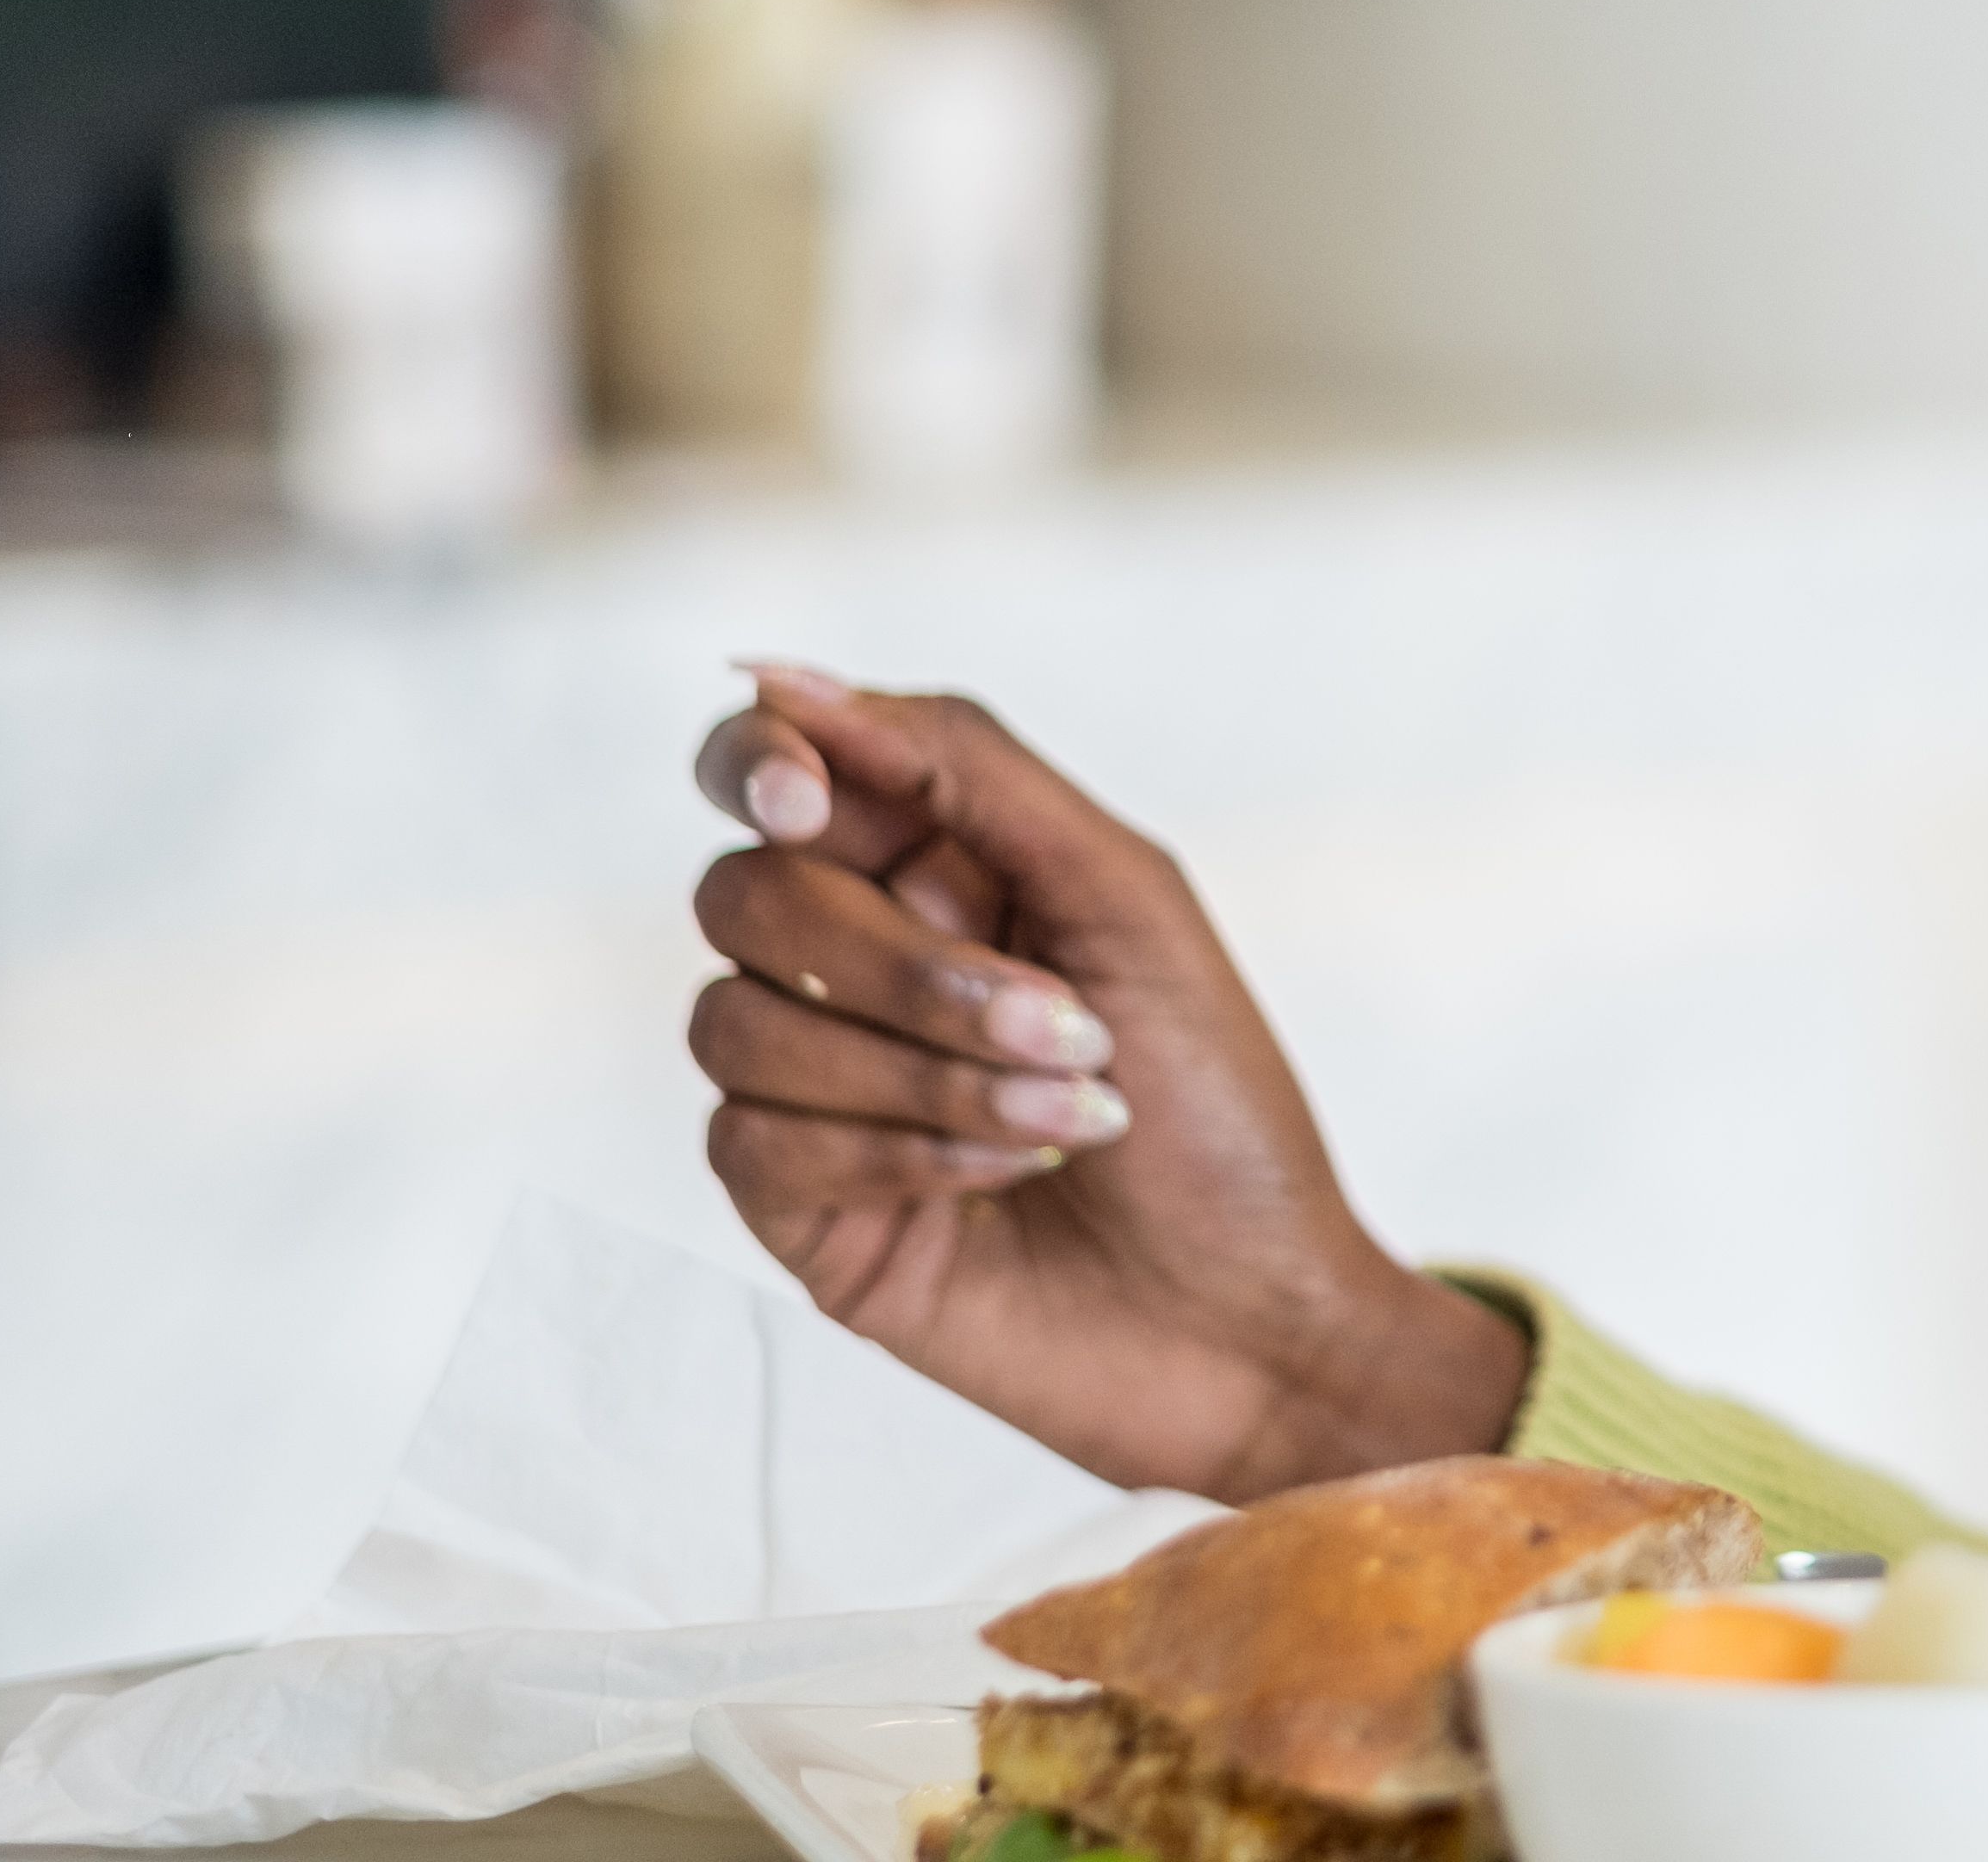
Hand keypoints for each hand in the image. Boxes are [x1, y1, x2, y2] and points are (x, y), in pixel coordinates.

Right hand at [684, 662, 1529, 1499]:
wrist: (1252, 1312)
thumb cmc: (1217, 1104)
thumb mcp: (1125, 898)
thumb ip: (965, 770)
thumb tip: (779, 674)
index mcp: (937, 869)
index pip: (774, 770)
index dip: (761, 762)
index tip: (806, 800)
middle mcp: (854, 964)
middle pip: (745, 895)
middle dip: (900, 963)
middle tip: (1064, 1025)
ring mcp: (813, 1086)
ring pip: (735, 1021)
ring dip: (923, 1070)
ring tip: (1071, 1116)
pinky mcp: (797, 1205)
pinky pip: (750, 1139)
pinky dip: (899, 1148)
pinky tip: (1006, 1175)